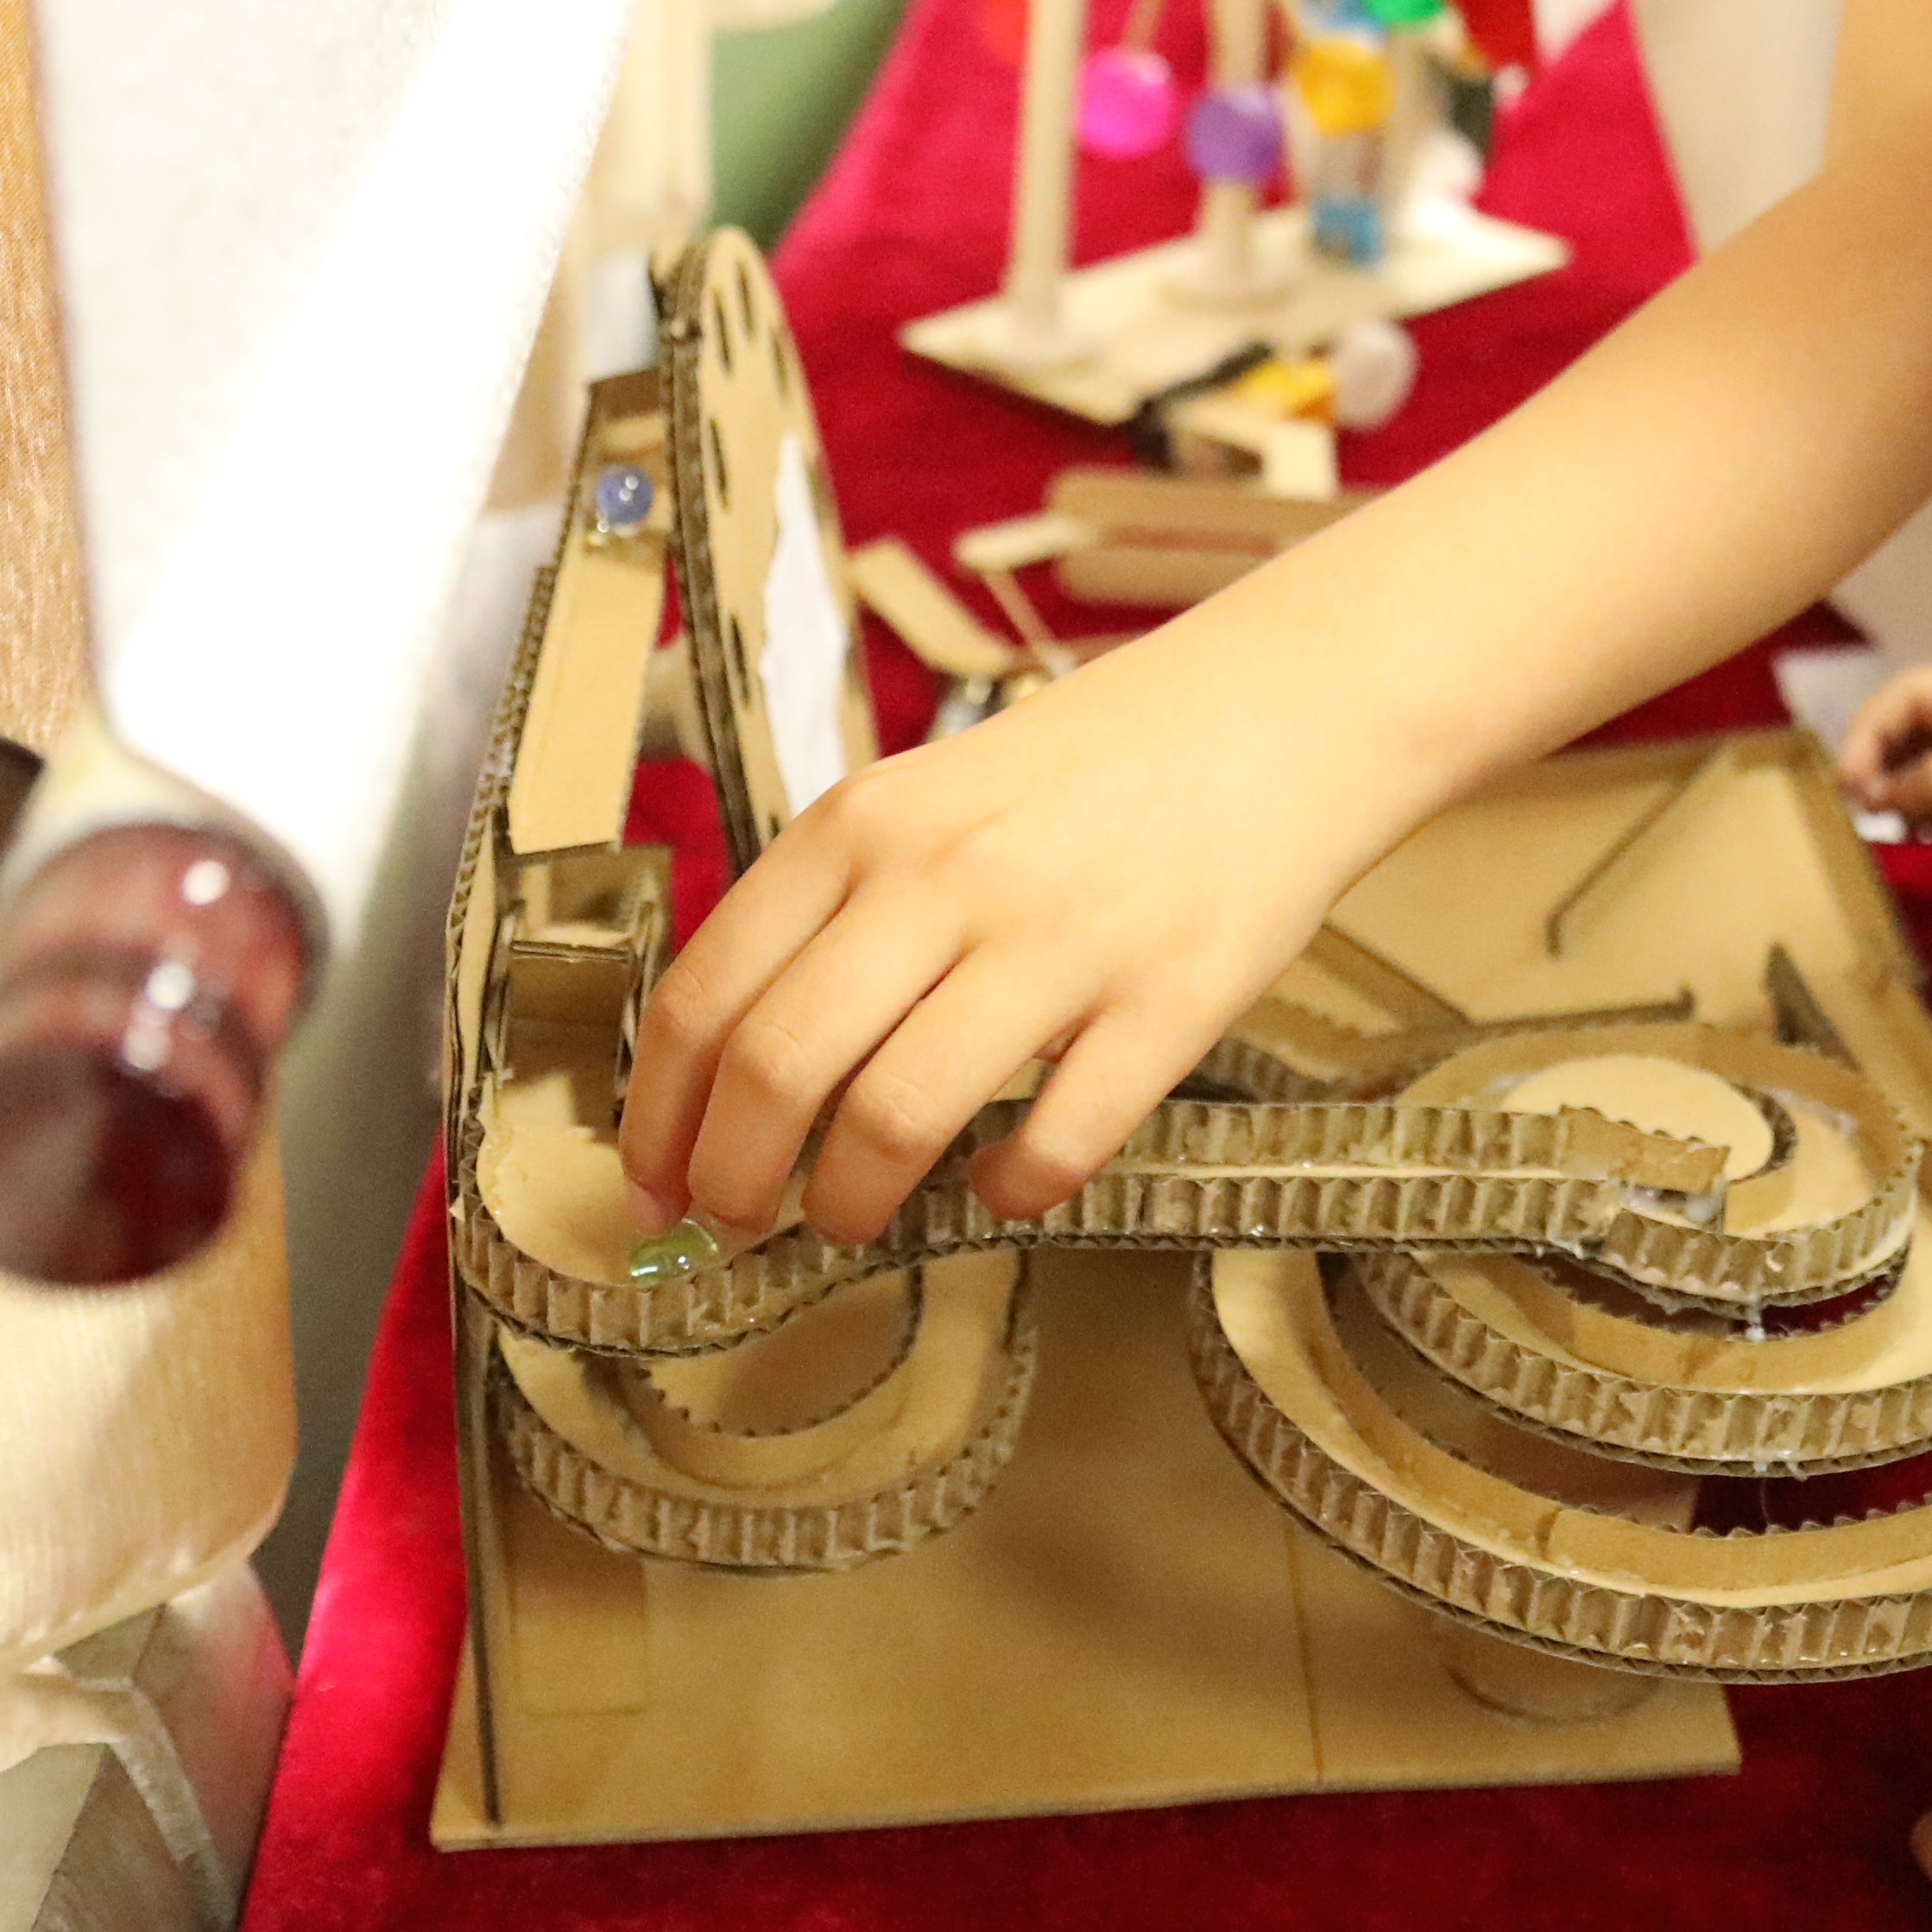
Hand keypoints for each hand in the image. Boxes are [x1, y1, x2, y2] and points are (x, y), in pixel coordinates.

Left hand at [612, 658, 1397, 1245]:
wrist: (1279, 710)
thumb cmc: (1087, 776)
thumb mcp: (926, 800)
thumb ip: (834, 912)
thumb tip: (729, 1075)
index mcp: (862, 823)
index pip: (706, 995)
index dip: (658, 1116)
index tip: (652, 1184)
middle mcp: (944, 876)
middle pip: (777, 1069)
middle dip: (733, 1180)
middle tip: (740, 1222)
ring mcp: (1060, 938)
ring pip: (894, 1120)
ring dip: (850, 1204)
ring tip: (856, 1218)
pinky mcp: (1168, 1001)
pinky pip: (1053, 1147)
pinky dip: (1007, 1196)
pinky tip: (1003, 1187)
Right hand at [1840, 665, 1931, 918]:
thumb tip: (1875, 786)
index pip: (1912, 691)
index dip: (1869, 730)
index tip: (1846, 784)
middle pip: (1914, 719)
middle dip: (1879, 758)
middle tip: (1857, 809)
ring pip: (1926, 754)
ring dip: (1898, 785)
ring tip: (1887, 826)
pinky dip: (1926, 807)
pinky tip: (1923, 837)